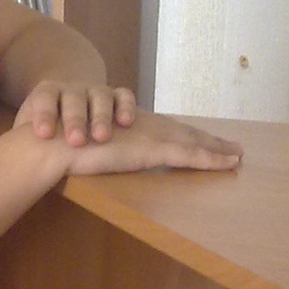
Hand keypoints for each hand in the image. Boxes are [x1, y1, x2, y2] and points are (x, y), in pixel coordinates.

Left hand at [13, 77, 136, 147]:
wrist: (65, 98)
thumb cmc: (46, 124)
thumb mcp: (27, 130)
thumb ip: (20, 140)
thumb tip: (6, 162)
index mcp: (46, 93)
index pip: (44, 99)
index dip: (44, 115)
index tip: (43, 135)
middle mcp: (72, 89)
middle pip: (74, 99)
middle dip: (74, 119)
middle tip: (76, 141)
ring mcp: (94, 90)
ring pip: (100, 96)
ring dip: (101, 116)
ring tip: (101, 138)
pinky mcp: (115, 96)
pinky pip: (123, 95)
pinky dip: (125, 106)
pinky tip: (126, 123)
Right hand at [61, 108, 242, 175]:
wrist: (51, 143)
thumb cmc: (60, 146)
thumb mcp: (83, 145)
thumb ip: (97, 148)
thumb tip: (96, 157)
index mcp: (130, 127)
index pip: (165, 132)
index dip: (187, 139)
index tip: (205, 144)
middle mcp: (144, 126)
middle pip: (184, 133)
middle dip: (210, 141)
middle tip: (235, 149)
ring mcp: (149, 136)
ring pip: (191, 142)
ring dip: (216, 149)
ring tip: (237, 156)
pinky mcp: (151, 148)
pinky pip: (188, 154)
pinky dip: (210, 158)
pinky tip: (229, 162)